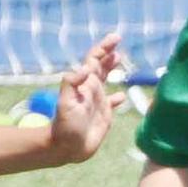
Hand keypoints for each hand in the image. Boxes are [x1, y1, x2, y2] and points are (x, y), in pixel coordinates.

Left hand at [49, 34, 124, 164]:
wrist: (66, 148)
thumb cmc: (65, 126)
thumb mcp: (66, 103)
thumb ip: (72, 83)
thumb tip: (87, 67)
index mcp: (85, 84)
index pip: (94, 61)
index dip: (104, 48)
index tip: (115, 38)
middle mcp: (91, 90)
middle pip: (100, 67)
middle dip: (108, 54)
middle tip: (118, 43)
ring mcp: (98, 102)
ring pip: (106, 81)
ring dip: (112, 69)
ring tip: (119, 58)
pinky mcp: (103, 115)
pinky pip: (112, 103)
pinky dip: (117, 98)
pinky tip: (122, 96)